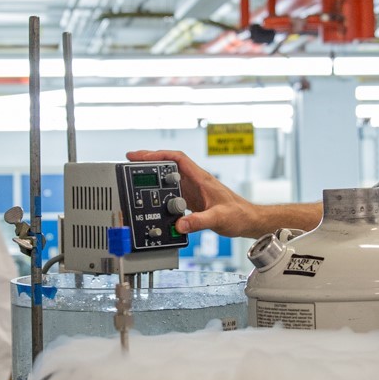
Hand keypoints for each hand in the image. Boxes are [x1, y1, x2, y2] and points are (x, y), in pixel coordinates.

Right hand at [125, 149, 264, 237]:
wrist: (248, 221)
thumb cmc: (239, 215)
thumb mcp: (218, 219)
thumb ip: (199, 221)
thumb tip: (179, 224)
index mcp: (201, 179)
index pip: (177, 158)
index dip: (158, 154)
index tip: (141, 156)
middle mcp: (196, 181)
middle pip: (169, 164)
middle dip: (149, 160)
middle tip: (131, 160)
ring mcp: (194, 190)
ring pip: (170, 177)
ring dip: (153, 175)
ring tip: (135, 175)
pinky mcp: (193, 200)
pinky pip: (173, 191)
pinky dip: (160, 191)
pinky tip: (152, 197)